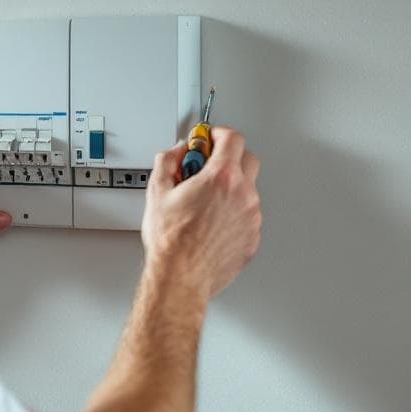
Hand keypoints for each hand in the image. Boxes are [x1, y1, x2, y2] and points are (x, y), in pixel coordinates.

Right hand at [141, 127, 261, 302]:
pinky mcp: (253, 236)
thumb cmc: (171, 242)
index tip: (210, 137)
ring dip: (232, 187)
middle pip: (248, 159)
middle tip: (209, 165)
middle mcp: (242, 194)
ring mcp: (251, 216)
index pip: (233, 139)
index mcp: (221, 178)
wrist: (181, 278)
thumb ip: (167, 162)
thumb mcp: (157, 192)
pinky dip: (234, 211)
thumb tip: (175, 152)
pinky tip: (212, 221)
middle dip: (229, 157)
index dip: (219, 134)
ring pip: (249, 189)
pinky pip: (248, 214)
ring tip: (205, 201)